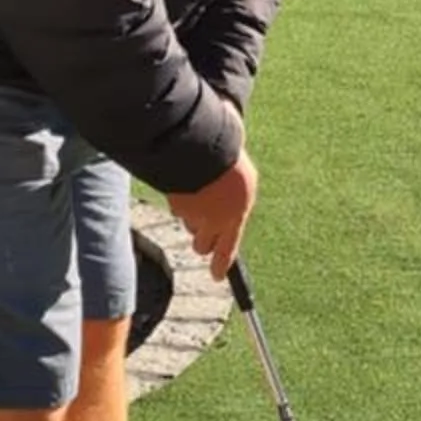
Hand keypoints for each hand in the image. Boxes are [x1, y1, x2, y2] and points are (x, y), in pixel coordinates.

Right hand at [169, 151, 256, 280]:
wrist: (202, 144)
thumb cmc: (229, 158)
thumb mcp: (244, 181)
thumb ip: (238, 202)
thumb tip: (230, 215)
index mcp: (236, 215)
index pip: (227, 251)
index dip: (219, 266)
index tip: (216, 276)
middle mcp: (213, 220)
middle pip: (201, 247)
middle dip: (202, 240)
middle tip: (205, 228)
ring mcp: (192, 213)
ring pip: (189, 226)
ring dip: (192, 217)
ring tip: (200, 194)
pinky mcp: (176, 203)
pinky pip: (178, 207)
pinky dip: (183, 199)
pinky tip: (189, 183)